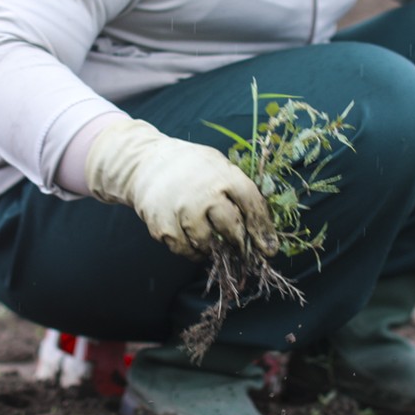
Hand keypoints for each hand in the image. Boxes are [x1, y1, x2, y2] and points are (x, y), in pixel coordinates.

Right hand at [83, 118, 278, 259]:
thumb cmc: (191, 166)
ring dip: (213, 248)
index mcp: (223, 176)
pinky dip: (192, 251)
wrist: (145, 162)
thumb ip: (238, 189)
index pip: (252, 206)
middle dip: (239, 244)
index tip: (269, 248)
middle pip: (231, 230)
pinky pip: (184, 250)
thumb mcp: (218, 165)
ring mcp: (181, 212)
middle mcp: (203, 194)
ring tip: (212, 241)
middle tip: (241, 250)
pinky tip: (193, 240)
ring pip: (207, 245)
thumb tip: (263, 226)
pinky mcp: (163, 226)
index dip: (262, 229)